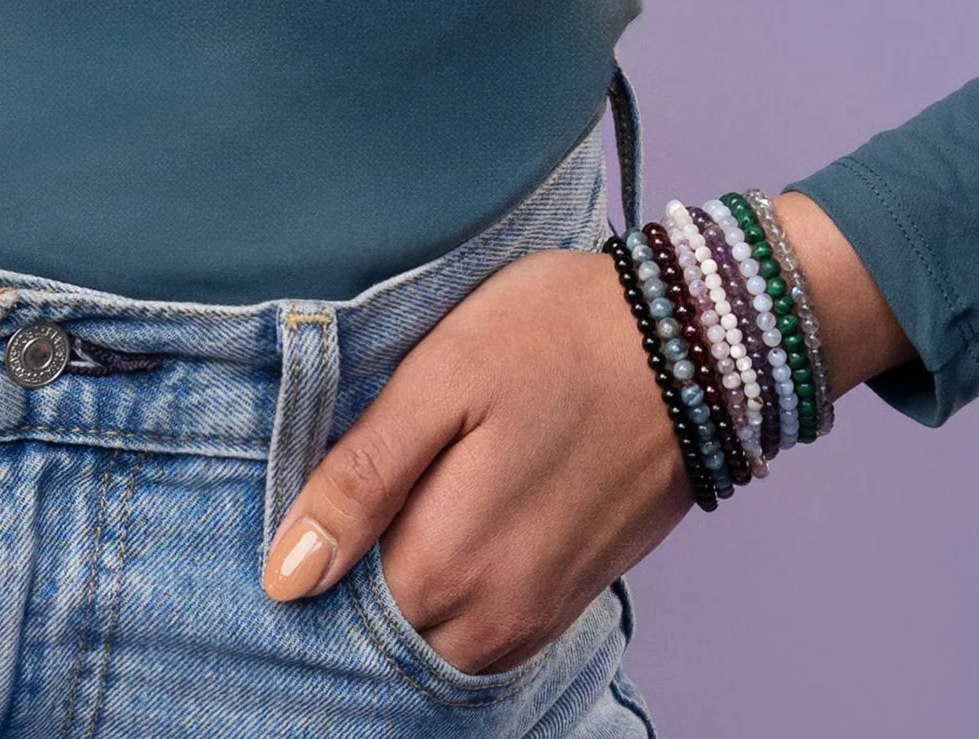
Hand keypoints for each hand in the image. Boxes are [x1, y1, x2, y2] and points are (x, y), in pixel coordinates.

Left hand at [260, 193, 906, 676]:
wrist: (694, 342)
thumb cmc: (559, 336)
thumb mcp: (442, 378)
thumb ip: (362, 479)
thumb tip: (285, 577)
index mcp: (447, 562)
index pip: (336, 612)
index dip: (304, 571)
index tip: (293, 520)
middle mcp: (492, 615)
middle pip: (385, 637)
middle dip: (348, 592)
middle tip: (335, 508)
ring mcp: (537, 616)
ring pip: (435, 643)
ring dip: (400, 599)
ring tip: (385, 514)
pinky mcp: (569, 598)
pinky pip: (485, 635)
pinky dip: (450, 602)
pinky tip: (440, 530)